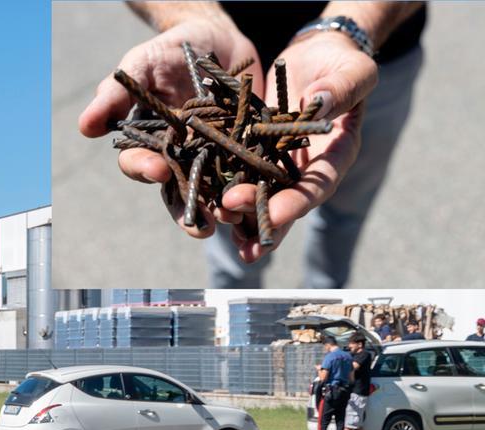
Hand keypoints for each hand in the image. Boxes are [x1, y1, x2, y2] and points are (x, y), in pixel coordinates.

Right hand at [78, 17, 260, 237]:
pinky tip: (261, 200)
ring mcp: (208, 156)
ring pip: (210, 190)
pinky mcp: (240, 151)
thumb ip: (115, 95)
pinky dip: (251, 188)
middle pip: (175, 189)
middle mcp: (175, 157)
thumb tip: (85, 127)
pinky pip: (244, 173)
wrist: (214, 40)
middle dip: (186, 208)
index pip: (139, 162)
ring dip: (218, 209)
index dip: (145, 168)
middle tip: (197, 226)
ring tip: (229, 220)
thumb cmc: (169, 50)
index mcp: (147, 142)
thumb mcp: (141, 64)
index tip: (157, 171)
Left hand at [216, 32, 375, 260]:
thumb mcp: (352, 70)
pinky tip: (205, 207)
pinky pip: (237, 176)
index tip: (274, 216)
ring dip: (239, 217)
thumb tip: (320, 101)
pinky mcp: (252, 154)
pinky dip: (222, 192)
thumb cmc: (339, 62)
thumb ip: (341, 88)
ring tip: (218, 226)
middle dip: (262, 221)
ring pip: (259, 198)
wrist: (311, 58)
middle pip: (284, 203)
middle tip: (241, 242)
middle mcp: (305, 168)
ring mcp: (276, 165)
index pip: (317, 186)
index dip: (296, 203)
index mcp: (335, 154)